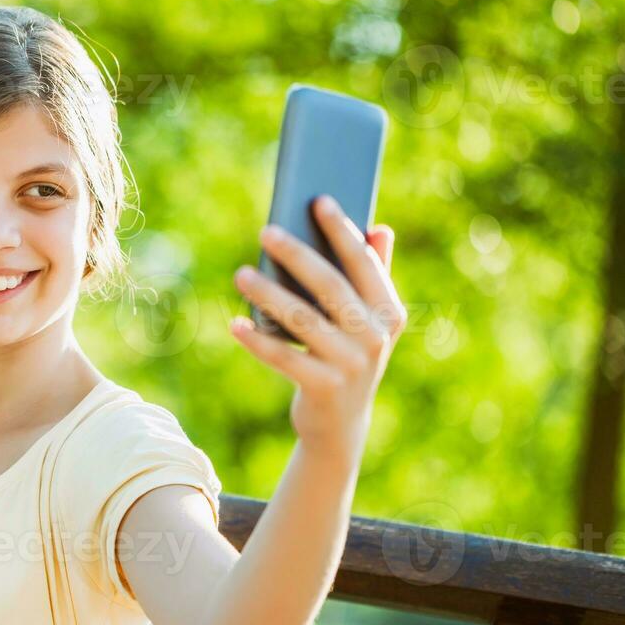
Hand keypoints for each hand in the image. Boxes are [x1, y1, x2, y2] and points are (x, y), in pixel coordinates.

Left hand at [230, 194, 405, 461]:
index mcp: (390, 312)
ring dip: (268, 294)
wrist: (340, 424)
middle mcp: (375, 337)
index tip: (318, 201)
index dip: (342, 231)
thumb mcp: (368, 321)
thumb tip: (380, 228)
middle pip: (331, 286)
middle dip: (298, 255)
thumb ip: (375, 276)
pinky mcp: (323, 387)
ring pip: (302, 320)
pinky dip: (257, 340)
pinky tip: (234, 323)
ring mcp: (350, 364)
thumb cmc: (347, 356)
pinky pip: (284, 357)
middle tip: (266, 231)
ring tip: (241, 274)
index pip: (365, 263)